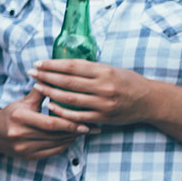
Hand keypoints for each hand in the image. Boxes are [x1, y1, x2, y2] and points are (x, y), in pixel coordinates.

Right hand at [0, 87, 89, 159]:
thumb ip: (40, 92)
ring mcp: (23, 147)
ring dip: (72, 138)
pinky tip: (71, 139)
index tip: (86, 122)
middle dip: (75, 131)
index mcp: (20, 117)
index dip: (70, 123)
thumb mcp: (23, 102)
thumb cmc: (12, 114)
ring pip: (55, 144)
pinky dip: (64, 145)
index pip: (50, 123)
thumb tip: (56, 77)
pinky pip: (51, 152)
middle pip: (55, 134)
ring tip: (85, 132)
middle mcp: (20, 134)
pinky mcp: (27, 156)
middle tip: (92, 127)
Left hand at [32, 59, 154, 126]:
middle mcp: (103, 86)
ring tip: (37, 87)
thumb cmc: (128, 82)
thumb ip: (90, 69)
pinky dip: (62, 111)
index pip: (72, 66)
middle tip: (31, 73)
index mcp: (104, 71)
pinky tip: (50, 105)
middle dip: (46, 77)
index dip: (52, 65)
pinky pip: (77, 115)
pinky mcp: (103, 117)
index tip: (38, 63)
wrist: (150, 101)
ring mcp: (103, 103)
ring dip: (50, 93)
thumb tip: (64, 64)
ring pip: (70, 98)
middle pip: (67, 81)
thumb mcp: (112, 69)